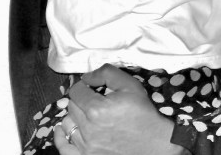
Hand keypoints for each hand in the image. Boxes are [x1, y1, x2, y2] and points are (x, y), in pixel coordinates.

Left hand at [54, 64, 185, 154]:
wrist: (158, 145)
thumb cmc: (144, 115)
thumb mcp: (130, 86)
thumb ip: (106, 74)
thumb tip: (87, 76)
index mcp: (97, 109)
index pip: (76, 90)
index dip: (84, 87)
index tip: (93, 90)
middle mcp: (89, 128)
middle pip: (72, 106)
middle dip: (81, 101)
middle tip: (95, 103)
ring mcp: (87, 146)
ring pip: (67, 123)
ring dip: (75, 117)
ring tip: (88, 117)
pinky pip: (64, 147)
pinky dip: (61, 137)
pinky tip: (64, 130)